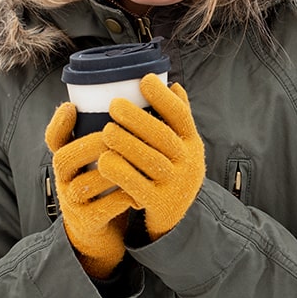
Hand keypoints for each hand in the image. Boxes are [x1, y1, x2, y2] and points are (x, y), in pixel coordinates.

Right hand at [45, 102, 135, 278]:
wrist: (100, 231)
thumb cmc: (105, 186)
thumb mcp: (100, 159)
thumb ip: (110, 135)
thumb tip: (142, 96)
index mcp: (66, 159)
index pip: (53, 139)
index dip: (58, 124)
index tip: (70, 107)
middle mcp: (63, 179)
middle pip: (65, 158)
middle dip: (92, 144)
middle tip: (118, 135)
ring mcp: (72, 202)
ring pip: (84, 184)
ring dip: (110, 171)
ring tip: (133, 162)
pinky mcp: (87, 222)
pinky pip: (101, 209)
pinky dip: (121, 199)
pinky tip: (138, 191)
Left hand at [99, 74, 205, 240]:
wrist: (178, 218)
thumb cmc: (172, 171)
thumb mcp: (182, 147)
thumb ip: (178, 119)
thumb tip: (173, 84)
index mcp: (192, 143)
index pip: (181, 116)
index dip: (163, 97)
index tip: (144, 79)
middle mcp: (189, 163)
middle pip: (163, 137)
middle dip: (138, 119)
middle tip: (114, 105)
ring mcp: (175, 185)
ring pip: (150, 160)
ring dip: (127, 143)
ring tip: (107, 131)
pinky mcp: (159, 203)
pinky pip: (137, 186)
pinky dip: (120, 172)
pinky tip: (104, 162)